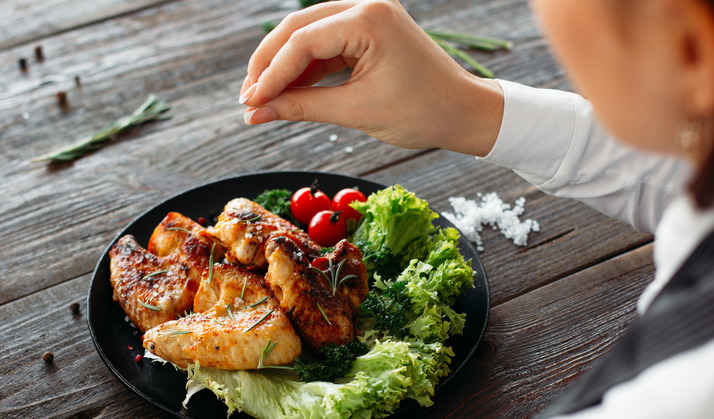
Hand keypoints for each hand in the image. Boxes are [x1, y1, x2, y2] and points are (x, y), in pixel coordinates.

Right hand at [239, 0, 502, 156]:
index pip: (301, 42)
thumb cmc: (423, 112)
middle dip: (270, 65)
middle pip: (299, 29)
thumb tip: (258, 113)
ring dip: (286, 67)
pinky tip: (290, 91)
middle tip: (249, 99)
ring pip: (310, 35)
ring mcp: (369, 16)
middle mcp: (366, 6)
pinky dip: (308, 68)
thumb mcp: (357, 111)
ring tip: (263, 99)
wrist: (464, 113)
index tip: (250, 103)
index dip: (271, 75)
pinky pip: (328, 45)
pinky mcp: (371, 31)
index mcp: (368, 19)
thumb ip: (303, 107)